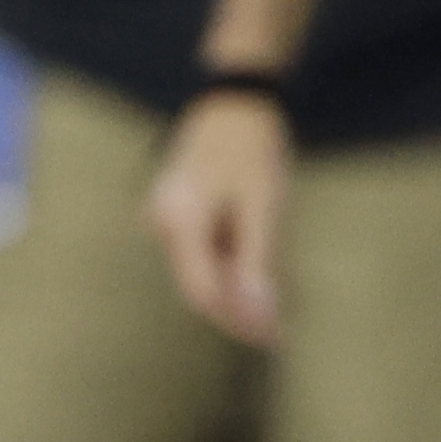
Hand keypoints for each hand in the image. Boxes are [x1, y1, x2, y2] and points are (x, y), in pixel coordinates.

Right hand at [146, 84, 289, 346]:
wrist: (232, 103)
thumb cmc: (251, 149)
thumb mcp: (263, 206)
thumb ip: (257, 261)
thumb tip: (259, 316)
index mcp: (180, 221)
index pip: (202, 292)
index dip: (236, 319)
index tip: (271, 338)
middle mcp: (163, 223)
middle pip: (198, 286)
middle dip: (237, 310)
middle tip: (278, 333)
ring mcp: (164, 218)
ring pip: (200, 272)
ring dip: (234, 290)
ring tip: (274, 305)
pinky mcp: (175, 216)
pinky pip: (200, 254)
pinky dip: (228, 267)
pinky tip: (255, 273)